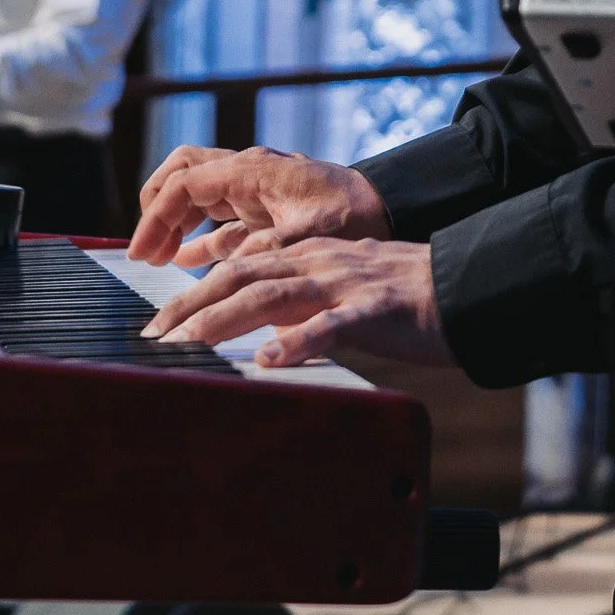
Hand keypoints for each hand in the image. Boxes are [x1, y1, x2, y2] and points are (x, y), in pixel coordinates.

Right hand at [129, 144, 391, 266]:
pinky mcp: (265, 207)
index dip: (155, 215)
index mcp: (250, 171)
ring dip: (174, 221)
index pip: (184, 183)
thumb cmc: (352, 216)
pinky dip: (198, 235)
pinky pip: (220, 216)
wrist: (388, 208)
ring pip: (197, 193)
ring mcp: (255, 188)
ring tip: (157, 259)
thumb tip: (221, 269)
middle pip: (183, 173)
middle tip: (145, 250)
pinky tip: (184, 262)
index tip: (141, 252)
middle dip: (157, 207)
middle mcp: (247, 172)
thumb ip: (263, 250)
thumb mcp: (306, 237)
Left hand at [140, 236, 450, 368]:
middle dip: (192, 306)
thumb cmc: (401, 296)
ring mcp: (345, 283)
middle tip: (153, 336)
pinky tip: (271, 358)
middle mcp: (318, 262)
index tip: (158, 323)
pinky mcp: (374, 309)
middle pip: (242, 276)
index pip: (238, 268)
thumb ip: (301, 302)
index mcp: (308, 255)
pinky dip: (298, 341)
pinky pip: (332, 325)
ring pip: (274, 294)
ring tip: (189, 344)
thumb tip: (257, 332)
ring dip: (225, 319)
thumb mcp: (341, 288)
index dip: (194, 293)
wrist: (462, 284)